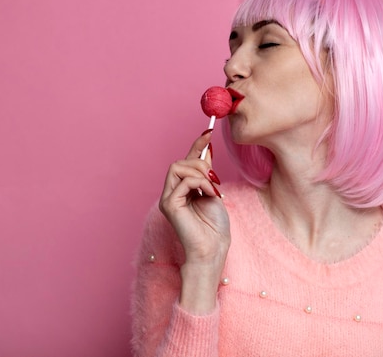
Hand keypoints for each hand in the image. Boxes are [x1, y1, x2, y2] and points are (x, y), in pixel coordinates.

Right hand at [159, 130, 230, 266]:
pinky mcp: (169, 205)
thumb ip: (206, 172)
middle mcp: (171, 193)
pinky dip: (200, 183)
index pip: (185, 162)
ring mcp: (168, 199)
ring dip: (200, 173)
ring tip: (213, 187)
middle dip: (199, 163)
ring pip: (177, 168)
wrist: (213, 249)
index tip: (208, 133)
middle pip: (179, 163)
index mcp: (181, 190)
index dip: (196, 146)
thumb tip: (207, 148)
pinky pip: (183, 181)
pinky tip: (210, 193)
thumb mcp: (213, 190)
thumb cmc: (214, 227)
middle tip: (214, 177)